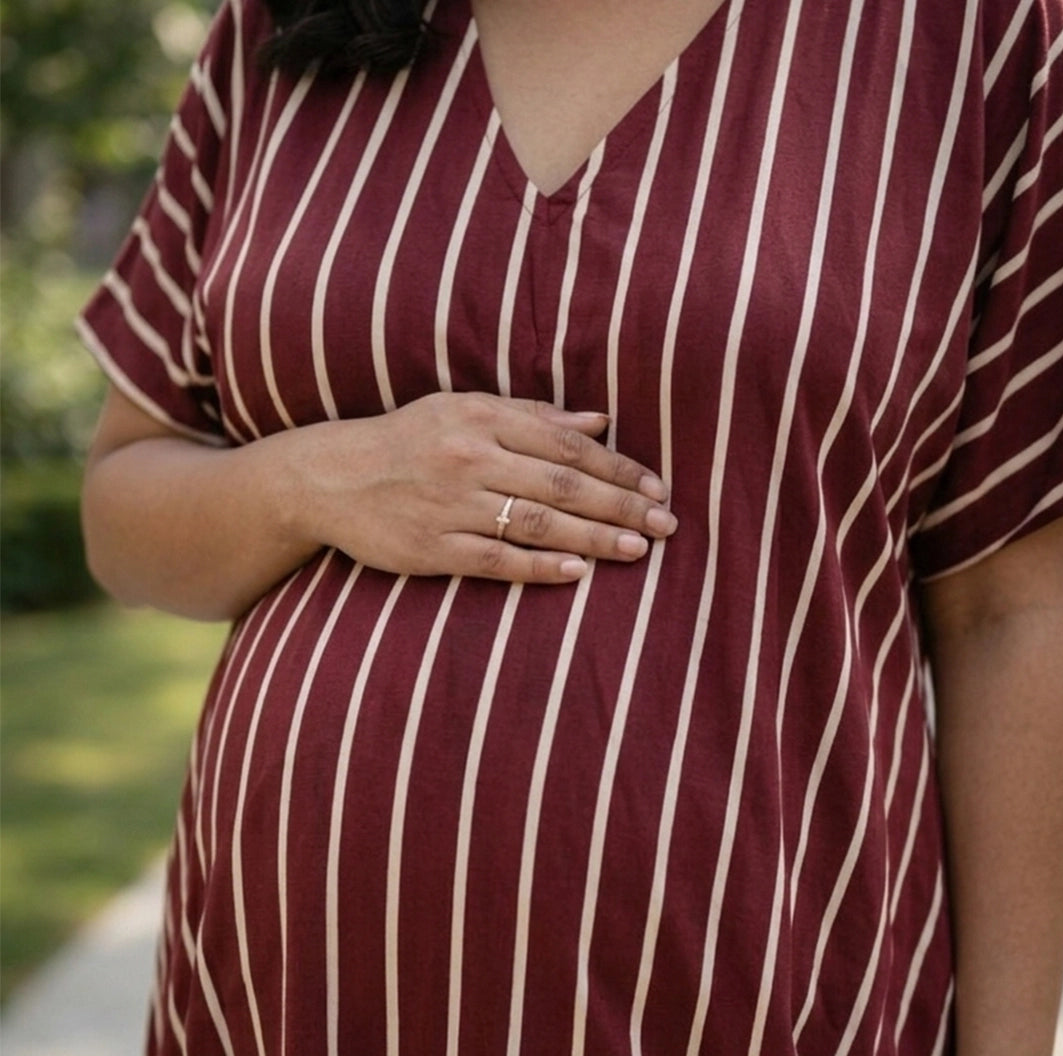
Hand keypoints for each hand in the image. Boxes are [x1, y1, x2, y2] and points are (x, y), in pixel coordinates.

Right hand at [297, 391, 676, 583]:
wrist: (330, 478)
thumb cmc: (408, 441)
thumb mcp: (464, 410)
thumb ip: (534, 416)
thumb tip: (601, 420)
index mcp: (483, 418)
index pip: (567, 444)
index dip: (618, 468)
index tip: (656, 488)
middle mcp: (470, 458)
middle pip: (562, 484)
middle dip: (620, 506)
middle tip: (666, 525)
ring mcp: (451, 505)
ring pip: (537, 523)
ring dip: (594, 538)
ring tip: (637, 551)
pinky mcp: (434, 548)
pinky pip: (497, 560)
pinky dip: (540, 567)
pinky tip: (578, 573)